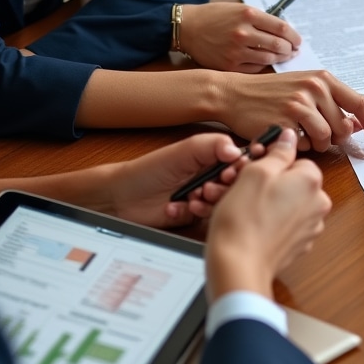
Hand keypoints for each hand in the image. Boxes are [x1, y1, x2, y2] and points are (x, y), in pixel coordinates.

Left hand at [105, 133, 246, 227]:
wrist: (122, 198)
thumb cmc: (149, 170)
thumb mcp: (183, 151)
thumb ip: (212, 145)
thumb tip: (237, 152)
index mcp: (212, 158)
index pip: (240, 163)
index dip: (240, 170)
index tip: (231, 173)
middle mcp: (211, 176)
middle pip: (236, 185)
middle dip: (224, 188)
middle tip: (208, 189)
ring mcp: (205, 197)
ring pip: (224, 203)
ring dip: (210, 202)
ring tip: (193, 198)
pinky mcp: (196, 215)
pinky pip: (208, 218)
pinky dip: (194, 213)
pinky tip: (179, 208)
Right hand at [178, 2, 301, 72]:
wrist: (188, 28)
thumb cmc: (215, 17)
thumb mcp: (239, 10)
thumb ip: (261, 20)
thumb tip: (285, 32)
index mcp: (248, 14)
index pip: (282, 28)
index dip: (294, 36)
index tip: (298, 40)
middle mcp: (243, 32)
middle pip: (279, 45)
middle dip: (290, 49)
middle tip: (293, 50)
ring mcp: (236, 51)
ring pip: (269, 58)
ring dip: (280, 59)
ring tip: (283, 56)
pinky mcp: (229, 65)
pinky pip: (256, 68)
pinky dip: (264, 65)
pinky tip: (265, 61)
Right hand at [205, 129, 331, 298]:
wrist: (239, 265)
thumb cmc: (243, 219)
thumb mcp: (256, 172)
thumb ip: (278, 152)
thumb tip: (290, 136)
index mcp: (312, 181)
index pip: (296, 160)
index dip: (271, 164)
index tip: (253, 170)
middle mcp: (318, 204)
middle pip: (293, 183)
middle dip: (269, 184)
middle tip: (243, 189)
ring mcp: (311, 227)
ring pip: (288, 204)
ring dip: (268, 203)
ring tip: (244, 208)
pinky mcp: (299, 245)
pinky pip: (285, 224)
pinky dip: (270, 222)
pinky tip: (251, 225)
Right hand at [217, 69, 363, 151]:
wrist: (233, 94)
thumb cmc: (269, 93)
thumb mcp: (304, 88)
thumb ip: (332, 103)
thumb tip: (357, 125)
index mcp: (324, 78)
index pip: (361, 104)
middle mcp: (315, 88)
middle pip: (344, 127)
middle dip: (335, 138)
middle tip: (316, 135)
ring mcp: (300, 104)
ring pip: (326, 138)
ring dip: (317, 144)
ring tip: (300, 135)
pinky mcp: (285, 120)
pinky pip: (305, 145)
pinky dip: (298, 146)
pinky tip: (286, 135)